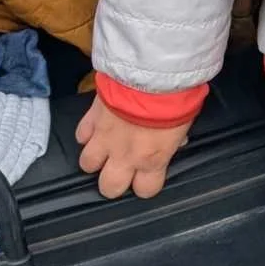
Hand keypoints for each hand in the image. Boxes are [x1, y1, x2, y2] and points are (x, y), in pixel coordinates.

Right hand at [74, 95, 191, 198]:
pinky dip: (87, 134)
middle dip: (114, 181)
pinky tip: (96, 127)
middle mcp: (125, 156)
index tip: (147, 175)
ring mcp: (103, 139)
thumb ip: (174, 140)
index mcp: (152, 160)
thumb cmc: (174, 98)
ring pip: (87, 164)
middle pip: (109, 188)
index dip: (145, 184)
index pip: (145, 190)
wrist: (150, 74)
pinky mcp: (90, 119)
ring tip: (105, 149)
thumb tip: (174, 143)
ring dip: (96, 158)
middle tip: (121, 167)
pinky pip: (80, 136)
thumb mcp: (184, 123)